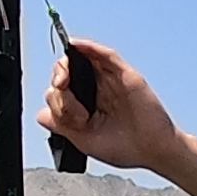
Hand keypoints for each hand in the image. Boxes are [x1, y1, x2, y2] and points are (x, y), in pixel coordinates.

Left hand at [36, 38, 184, 173]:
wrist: (154, 150)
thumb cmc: (126, 148)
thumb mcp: (85, 141)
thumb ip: (63, 126)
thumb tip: (41, 115)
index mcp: (85, 107)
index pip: (60, 95)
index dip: (57, 100)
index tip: (65, 114)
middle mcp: (95, 91)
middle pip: (67, 73)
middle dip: (58, 77)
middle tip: (61, 87)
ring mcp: (109, 81)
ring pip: (82, 60)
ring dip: (68, 61)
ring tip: (64, 73)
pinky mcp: (124, 74)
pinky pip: (104, 55)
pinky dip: (89, 47)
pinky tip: (75, 45)